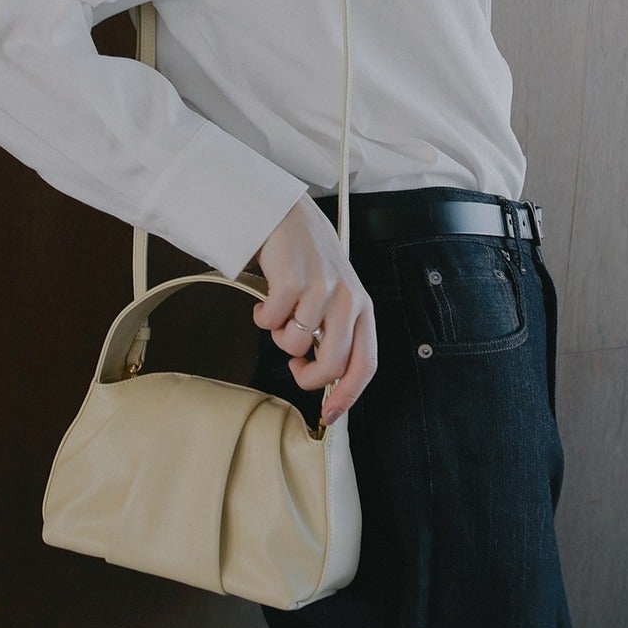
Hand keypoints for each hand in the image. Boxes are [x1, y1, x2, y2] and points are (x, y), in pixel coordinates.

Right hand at [253, 193, 376, 421]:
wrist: (284, 213)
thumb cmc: (308, 257)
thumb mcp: (334, 293)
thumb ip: (335, 330)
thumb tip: (326, 378)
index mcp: (361, 306)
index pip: (365, 363)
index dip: (347, 395)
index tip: (330, 414)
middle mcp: (347, 299)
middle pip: (331, 365)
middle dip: (307, 377)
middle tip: (295, 366)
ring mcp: (320, 290)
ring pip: (294, 344)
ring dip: (278, 335)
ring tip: (280, 312)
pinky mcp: (292, 282)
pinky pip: (270, 323)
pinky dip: (262, 317)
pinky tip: (265, 299)